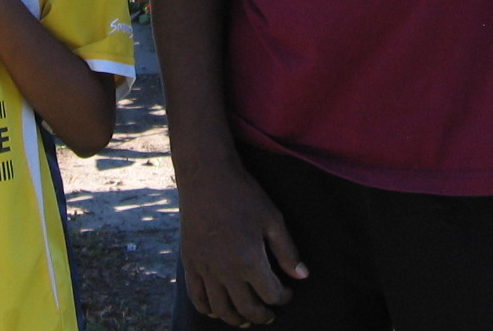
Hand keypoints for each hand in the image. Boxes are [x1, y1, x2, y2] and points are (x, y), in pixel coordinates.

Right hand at [177, 163, 307, 325]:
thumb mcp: (272, 219)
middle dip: (262, 315)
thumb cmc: (243, 195)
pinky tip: (217, 311)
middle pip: (246, 308)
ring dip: (235, 319)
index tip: (288, 293)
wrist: (207, 177)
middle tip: (269, 314)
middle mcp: (226, 271)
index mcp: (250, 260)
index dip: (283, 298)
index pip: (271, 294)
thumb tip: (302, 276)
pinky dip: (207, 309)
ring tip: (246, 320)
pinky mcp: (190, 262)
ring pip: (221, 308)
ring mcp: (205, 268)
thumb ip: (287, 251)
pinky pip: (196, 296)